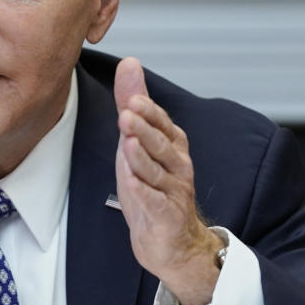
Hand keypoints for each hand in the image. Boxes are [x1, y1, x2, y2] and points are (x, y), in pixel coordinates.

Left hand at [114, 57, 222, 304]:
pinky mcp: (166, 216)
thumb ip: (133, 104)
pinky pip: (155, 203)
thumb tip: (129, 63)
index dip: (149, 112)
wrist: (170, 241)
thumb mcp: (137, 143)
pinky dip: (144, 193)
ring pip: (158, 172)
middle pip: (162, 145)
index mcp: (172, 146)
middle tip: (127, 114)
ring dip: (142, 158)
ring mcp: (173, 192)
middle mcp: (177, 166)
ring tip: (128, 145)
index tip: (133, 99)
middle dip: (145, 129)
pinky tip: (132, 183)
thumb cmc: (152, 187)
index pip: (162, 124)